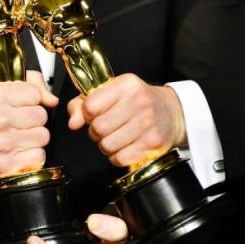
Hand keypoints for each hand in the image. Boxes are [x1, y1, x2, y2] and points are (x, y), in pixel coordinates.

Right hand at [0, 70, 56, 183]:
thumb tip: (52, 100)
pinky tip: (17, 150)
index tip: (18, 105)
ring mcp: (2, 143)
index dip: (30, 99)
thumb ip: (29, 83)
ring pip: (43, 136)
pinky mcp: (6, 164)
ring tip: (17, 136)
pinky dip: (31, 154)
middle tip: (17, 122)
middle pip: (41, 115)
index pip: (34, 94)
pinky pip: (38, 155)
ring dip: (34, 137)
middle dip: (33, 119)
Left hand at [68, 73, 185, 166]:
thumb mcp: (111, 92)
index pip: (90, 105)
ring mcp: (147, 123)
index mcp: (125, 85)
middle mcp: (138, 102)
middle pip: (98, 128)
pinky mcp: (152, 142)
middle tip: (105, 128)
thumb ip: (83, 104)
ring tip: (115, 137)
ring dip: (106, 145)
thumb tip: (73, 123)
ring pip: (107, 145)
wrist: (171, 111)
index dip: (87, 114)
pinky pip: (120, 158)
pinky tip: (124, 147)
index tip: (95, 114)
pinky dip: (117, 156)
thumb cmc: (136, 101)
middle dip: (96, 132)